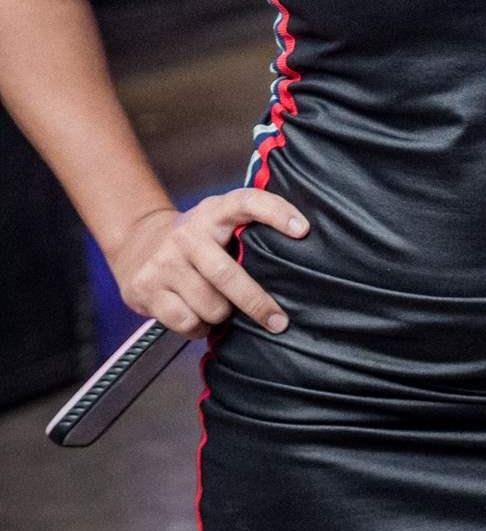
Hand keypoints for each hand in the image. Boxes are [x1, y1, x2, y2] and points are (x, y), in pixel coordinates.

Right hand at [107, 190, 308, 337]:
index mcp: (213, 212)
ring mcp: (165, 261)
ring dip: (222, 316)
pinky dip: (199, 328)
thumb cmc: (195, 241)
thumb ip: (247, 232)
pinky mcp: (147, 288)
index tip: (302, 230)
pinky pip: (186, 322)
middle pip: (227, 275)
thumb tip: (295, 260)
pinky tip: (197, 317)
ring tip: (221, 309)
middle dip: (257, 303)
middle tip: (278, 321)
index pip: (247, 202)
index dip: (276, 212)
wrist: (136, 244)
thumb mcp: (218, 224)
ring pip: (210, 305)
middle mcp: (188, 234)